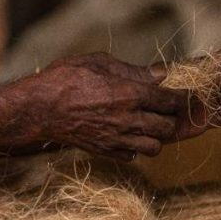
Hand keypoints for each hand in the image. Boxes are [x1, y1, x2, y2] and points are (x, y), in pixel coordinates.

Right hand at [32, 52, 186, 161]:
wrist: (39, 108)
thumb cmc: (65, 78)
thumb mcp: (98, 62)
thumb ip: (132, 70)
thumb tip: (159, 73)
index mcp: (129, 93)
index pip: (168, 100)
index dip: (179, 98)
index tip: (181, 96)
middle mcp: (128, 119)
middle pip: (167, 127)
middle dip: (170, 118)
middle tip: (163, 109)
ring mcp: (117, 138)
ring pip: (154, 147)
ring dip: (155, 136)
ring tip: (147, 125)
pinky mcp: (104, 151)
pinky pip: (132, 157)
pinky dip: (135, 148)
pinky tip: (127, 135)